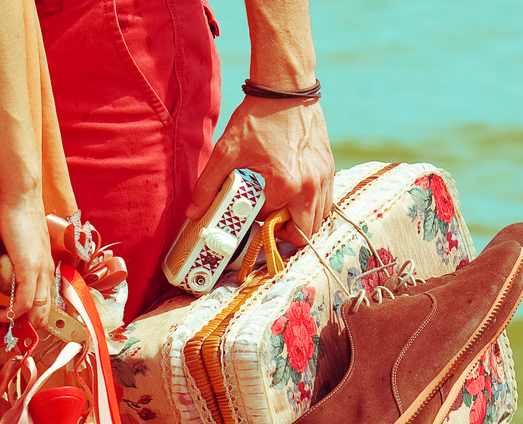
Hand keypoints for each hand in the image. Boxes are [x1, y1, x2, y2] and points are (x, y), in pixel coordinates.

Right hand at [0, 185, 52, 328]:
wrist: (20, 192)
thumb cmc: (14, 212)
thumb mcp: (16, 241)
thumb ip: (12, 258)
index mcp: (44, 265)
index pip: (45, 301)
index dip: (32, 318)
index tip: (15, 325)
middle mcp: (46, 270)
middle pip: (44, 312)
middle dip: (28, 327)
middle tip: (8, 332)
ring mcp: (40, 269)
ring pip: (37, 309)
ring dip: (18, 321)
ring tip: (1, 323)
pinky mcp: (29, 266)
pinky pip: (26, 300)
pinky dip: (14, 311)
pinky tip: (3, 314)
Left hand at [187, 97, 334, 241]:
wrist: (285, 88)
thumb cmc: (257, 117)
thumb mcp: (226, 151)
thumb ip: (208, 185)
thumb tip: (193, 212)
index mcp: (285, 184)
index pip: (272, 223)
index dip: (257, 225)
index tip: (247, 219)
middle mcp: (310, 184)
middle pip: (304, 232)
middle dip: (286, 236)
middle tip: (268, 226)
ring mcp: (323, 176)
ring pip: (319, 218)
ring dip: (300, 222)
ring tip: (280, 213)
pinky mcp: (328, 167)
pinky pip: (326, 200)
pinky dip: (311, 206)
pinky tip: (293, 198)